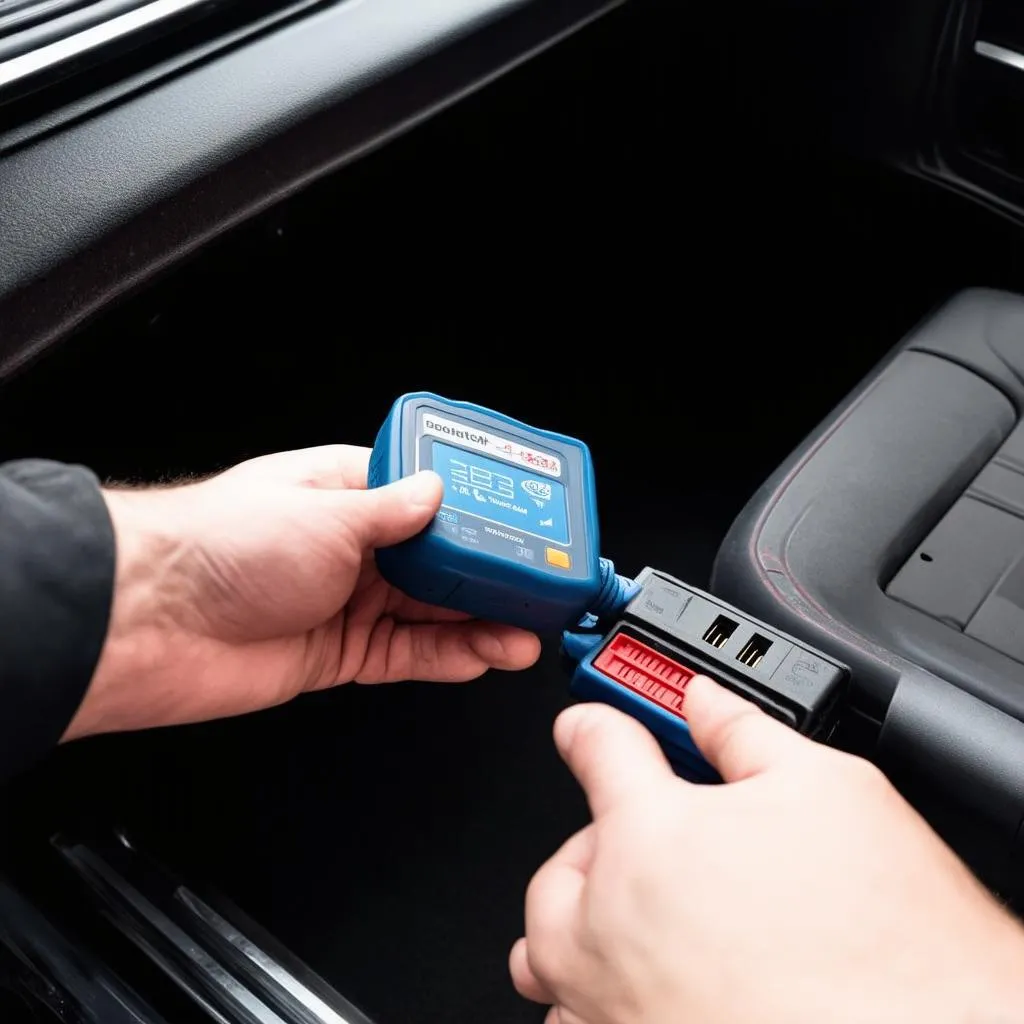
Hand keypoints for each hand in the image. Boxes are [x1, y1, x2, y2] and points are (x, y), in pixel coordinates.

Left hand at [66, 446, 539, 738]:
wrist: (150, 623)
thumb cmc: (220, 544)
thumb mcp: (325, 514)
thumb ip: (393, 513)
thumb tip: (441, 495)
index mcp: (347, 491)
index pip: (430, 498)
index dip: (479, 513)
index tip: (524, 528)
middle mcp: (353, 545)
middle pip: (439, 561)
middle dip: (490, 576)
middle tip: (539, 589)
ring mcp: (348, 600)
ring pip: (431, 613)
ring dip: (480, 622)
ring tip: (528, 630)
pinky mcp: (339, 652)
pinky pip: (406, 655)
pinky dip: (446, 657)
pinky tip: (484, 656)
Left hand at [511, 678, 1023, 1023]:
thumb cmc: (893, 947)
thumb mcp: (832, 792)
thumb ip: (746, 734)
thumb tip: (708, 703)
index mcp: (651, 836)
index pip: (594, 744)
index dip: (597, 726)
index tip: (590, 730)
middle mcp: (612, 926)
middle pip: (557, 863)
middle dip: (596, 841)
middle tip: (658, 842)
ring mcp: (613, 1005)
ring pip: (548, 955)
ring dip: (584, 927)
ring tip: (648, 919)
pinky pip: (574, 1023)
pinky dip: (595, 1002)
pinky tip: (655, 987)